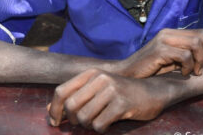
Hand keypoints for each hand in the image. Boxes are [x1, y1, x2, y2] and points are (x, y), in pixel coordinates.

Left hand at [48, 68, 168, 132]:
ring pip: (84, 118)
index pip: (61, 91)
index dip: (54, 109)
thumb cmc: (121, 94)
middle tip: (82, 123)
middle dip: (73, 120)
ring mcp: (111, 90)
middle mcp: (100, 78)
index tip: (54, 122)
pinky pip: (99, 125)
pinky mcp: (121, 104)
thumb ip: (74, 97)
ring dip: (88, 126)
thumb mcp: (97, 90)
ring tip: (98, 121)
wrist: (153, 92)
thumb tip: (49, 111)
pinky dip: (101, 129)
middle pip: (70, 106)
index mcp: (91, 73)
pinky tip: (109, 123)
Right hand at [114, 28, 202, 77]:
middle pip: (202, 36)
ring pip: (195, 44)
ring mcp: (163, 40)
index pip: (201, 33)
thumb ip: (188, 57)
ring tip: (195, 72)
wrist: (127, 75)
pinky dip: (189, 66)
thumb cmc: (150, 71)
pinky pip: (184, 55)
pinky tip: (183, 73)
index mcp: (172, 34)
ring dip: (200, 61)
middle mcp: (168, 33)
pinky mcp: (159, 50)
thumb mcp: (172, 62)